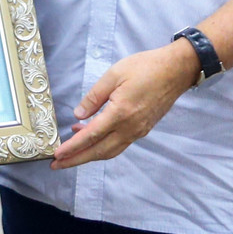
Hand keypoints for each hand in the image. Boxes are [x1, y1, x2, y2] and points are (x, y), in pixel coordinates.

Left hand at [52, 41, 199, 168]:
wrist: (176, 71)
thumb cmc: (145, 67)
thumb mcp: (114, 75)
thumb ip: (94, 97)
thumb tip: (78, 115)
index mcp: (120, 113)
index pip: (91, 136)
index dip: (72, 147)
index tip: (56, 155)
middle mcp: (130, 128)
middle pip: (99, 151)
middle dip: (76, 160)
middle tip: (57, 165)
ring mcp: (138, 131)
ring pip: (110, 151)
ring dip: (89, 155)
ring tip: (70, 153)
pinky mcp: (143, 129)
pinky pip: (119, 144)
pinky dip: (103, 146)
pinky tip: (91, 137)